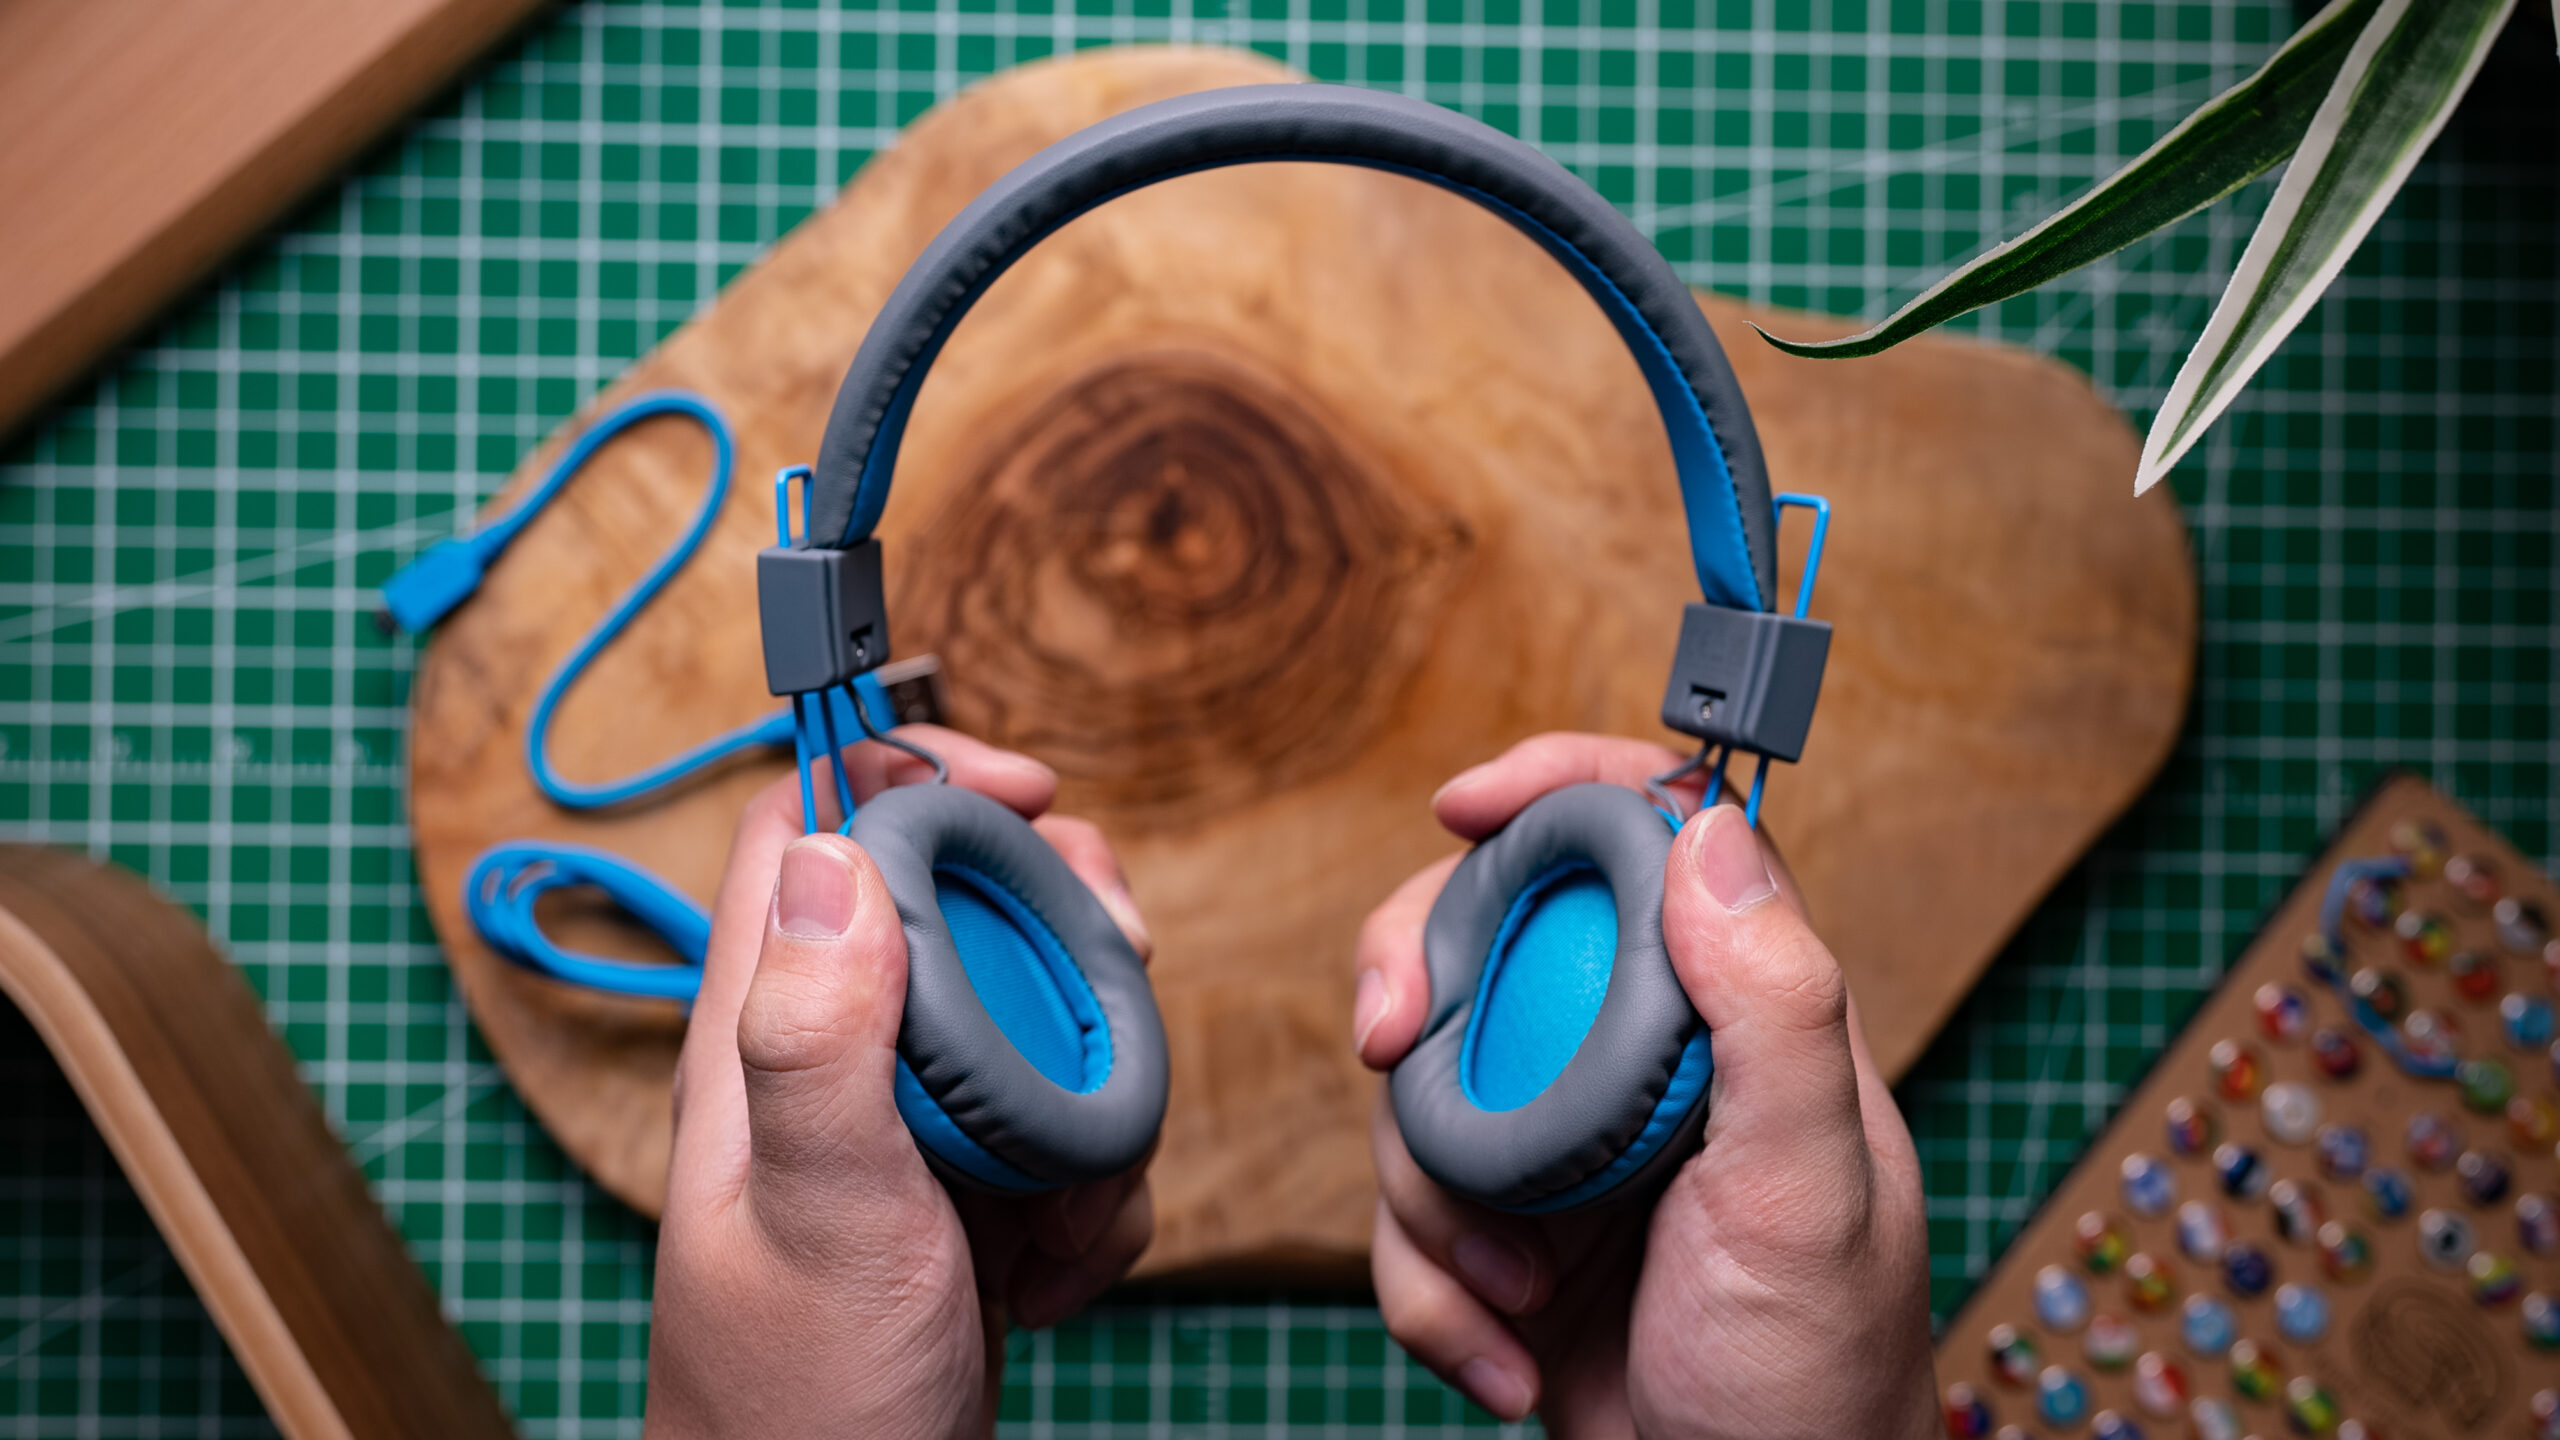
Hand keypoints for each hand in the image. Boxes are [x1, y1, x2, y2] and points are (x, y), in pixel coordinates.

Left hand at [646, 726, 1156, 1439]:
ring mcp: (907, 1136)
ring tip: (1070, 1200)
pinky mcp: (966, 1202)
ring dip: (1096, 1093)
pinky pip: (1064, 1138)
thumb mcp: (820, 1212)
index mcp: (768, 1038)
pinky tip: (1056, 1273)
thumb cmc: (798, 1403)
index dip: (916, 774)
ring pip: (1034, 1023)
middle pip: (958, 906)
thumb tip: (839, 855)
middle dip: (1058, 931)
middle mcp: (834, 1065)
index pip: (814, 830)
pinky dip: (1094, 1197)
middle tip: (1123, 971)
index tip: (1031, 793)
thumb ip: (816, 1039)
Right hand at [1352, 734, 1936, 1438]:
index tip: (1463, 803)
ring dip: (1435, 1200)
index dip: (1554, 789)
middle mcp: (1644, 1061)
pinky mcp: (1508, 1234)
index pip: (1650, 840)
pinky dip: (1430, 1290)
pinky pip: (1407, 1216)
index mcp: (1736, 1019)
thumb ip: (1777, 1009)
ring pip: (1424, 1088)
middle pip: (1490, 941)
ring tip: (1514, 1292)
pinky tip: (1504, 1356)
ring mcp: (1568, 1147)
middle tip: (1389, 1045)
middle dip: (1418, 990)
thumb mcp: (1811, 1191)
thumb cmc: (1816, 1381)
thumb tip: (1708, 832)